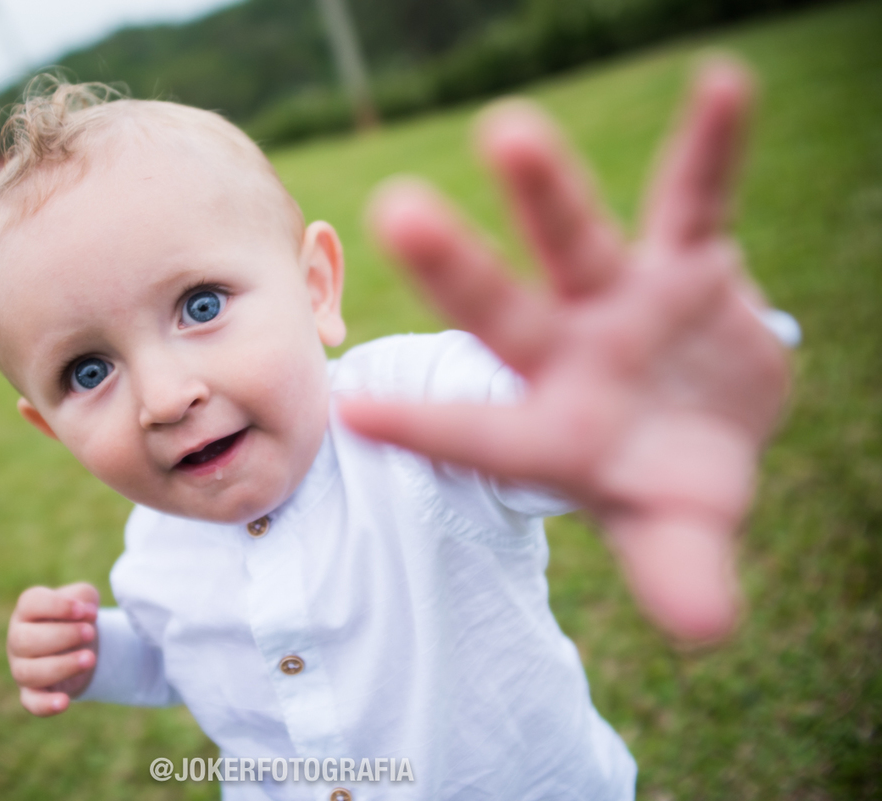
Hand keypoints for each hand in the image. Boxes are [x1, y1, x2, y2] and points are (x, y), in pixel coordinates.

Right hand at [6, 582, 99, 714]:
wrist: (82, 646)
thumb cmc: (78, 617)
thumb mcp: (84, 599)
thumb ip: (83, 597)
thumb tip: (86, 613)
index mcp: (27, 610)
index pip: (31, 603)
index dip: (57, 606)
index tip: (84, 611)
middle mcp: (18, 638)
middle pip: (25, 640)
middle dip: (63, 636)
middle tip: (90, 633)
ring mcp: (21, 667)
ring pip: (28, 672)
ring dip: (62, 666)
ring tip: (90, 659)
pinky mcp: (31, 693)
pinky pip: (31, 703)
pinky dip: (45, 705)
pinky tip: (64, 702)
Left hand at [339, 59, 788, 642]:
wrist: (706, 418)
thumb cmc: (668, 485)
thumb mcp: (679, 531)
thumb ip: (681, 569)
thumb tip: (707, 629)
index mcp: (550, 434)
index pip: (479, 433)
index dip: (425, 428)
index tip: (349, 412)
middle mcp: (567, 356)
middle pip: (501, 314)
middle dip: (456, 270)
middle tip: (394, 210)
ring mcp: (618, 302)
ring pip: (574, 240)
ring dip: (546, 189)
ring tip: (507, 126)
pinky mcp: (683, 261)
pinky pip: (694, 197)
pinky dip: (710, 145)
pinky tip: (719, 83)